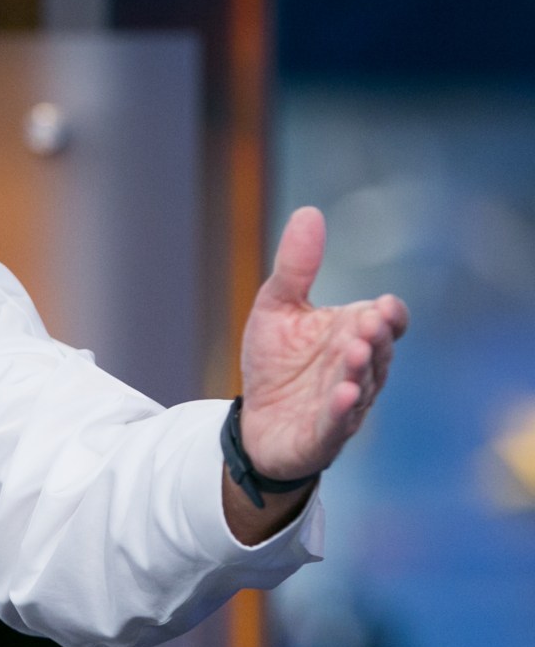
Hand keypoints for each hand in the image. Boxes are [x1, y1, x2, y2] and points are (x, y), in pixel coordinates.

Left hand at [238, 206, 408, 480]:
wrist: (255, 420)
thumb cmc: (276, 362)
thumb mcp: (277, 307)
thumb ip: (296, 266)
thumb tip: (309, 211)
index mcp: (354, 335)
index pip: (389, 324)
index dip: (390, 317)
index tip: (382, 307)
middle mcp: (358, 369)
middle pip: (379, 351)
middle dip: (373, 338)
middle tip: (364, 324)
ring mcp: (345, 403)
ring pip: (362, 385)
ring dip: (359, 370)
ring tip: (353, 352)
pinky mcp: (324, 435)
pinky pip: (338, 423)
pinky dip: (342, 410)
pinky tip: (343, 396)